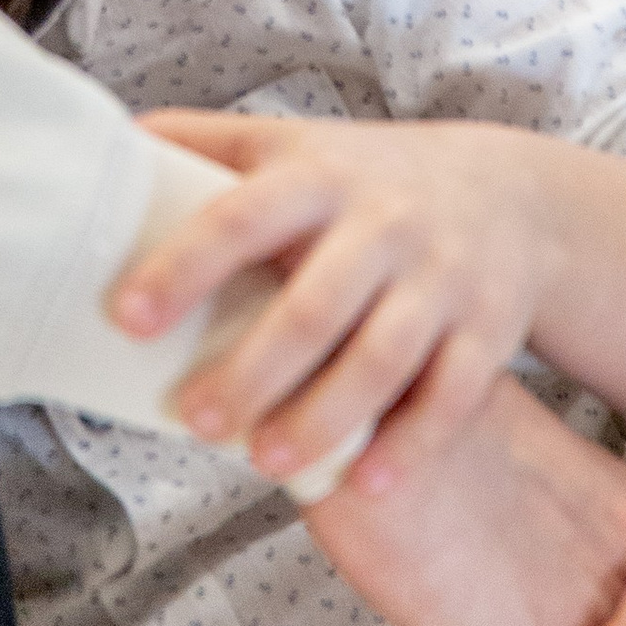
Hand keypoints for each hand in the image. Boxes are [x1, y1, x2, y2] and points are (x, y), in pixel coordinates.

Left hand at [116, 105, 552, 487]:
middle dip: (251, 370)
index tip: (128, 318)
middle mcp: (384, 222)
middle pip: (313, 306)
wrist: (512, 194)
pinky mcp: (490, 330)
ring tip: (263, 461)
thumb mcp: (293, 143)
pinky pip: (452, 395)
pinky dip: (410, 445)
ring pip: (382, 358)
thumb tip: (114, 144)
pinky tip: (364, 482)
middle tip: (194, 421)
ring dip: (321, 416)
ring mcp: (442, 277)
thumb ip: (208, 142)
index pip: (241, 216)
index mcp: (319, 176)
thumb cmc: (369, 178)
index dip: (183, 268)